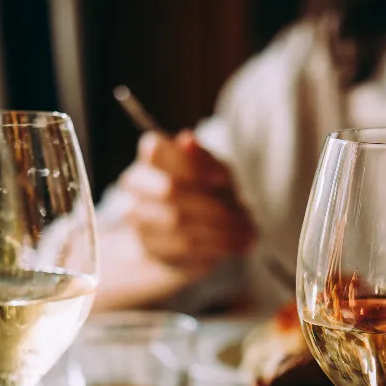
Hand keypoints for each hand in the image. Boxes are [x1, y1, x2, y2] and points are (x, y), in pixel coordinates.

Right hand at [119, 129, 255, 281]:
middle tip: (241, 213)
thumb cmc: (205, 194)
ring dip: (218, 228)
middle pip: (168, 188)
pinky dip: (215, 245)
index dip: (190, 163)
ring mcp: (138, 214)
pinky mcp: (149, 244)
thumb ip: (203, 158)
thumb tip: (187, 140)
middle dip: (211, 203)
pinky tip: (237, 244)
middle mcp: (137, 182)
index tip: (222, 178)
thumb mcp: (213, 171)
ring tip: (247, 233)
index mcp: (153, 155)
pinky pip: (181, 245)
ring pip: (176, 220)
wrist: (190, 239)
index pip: (155, 148)